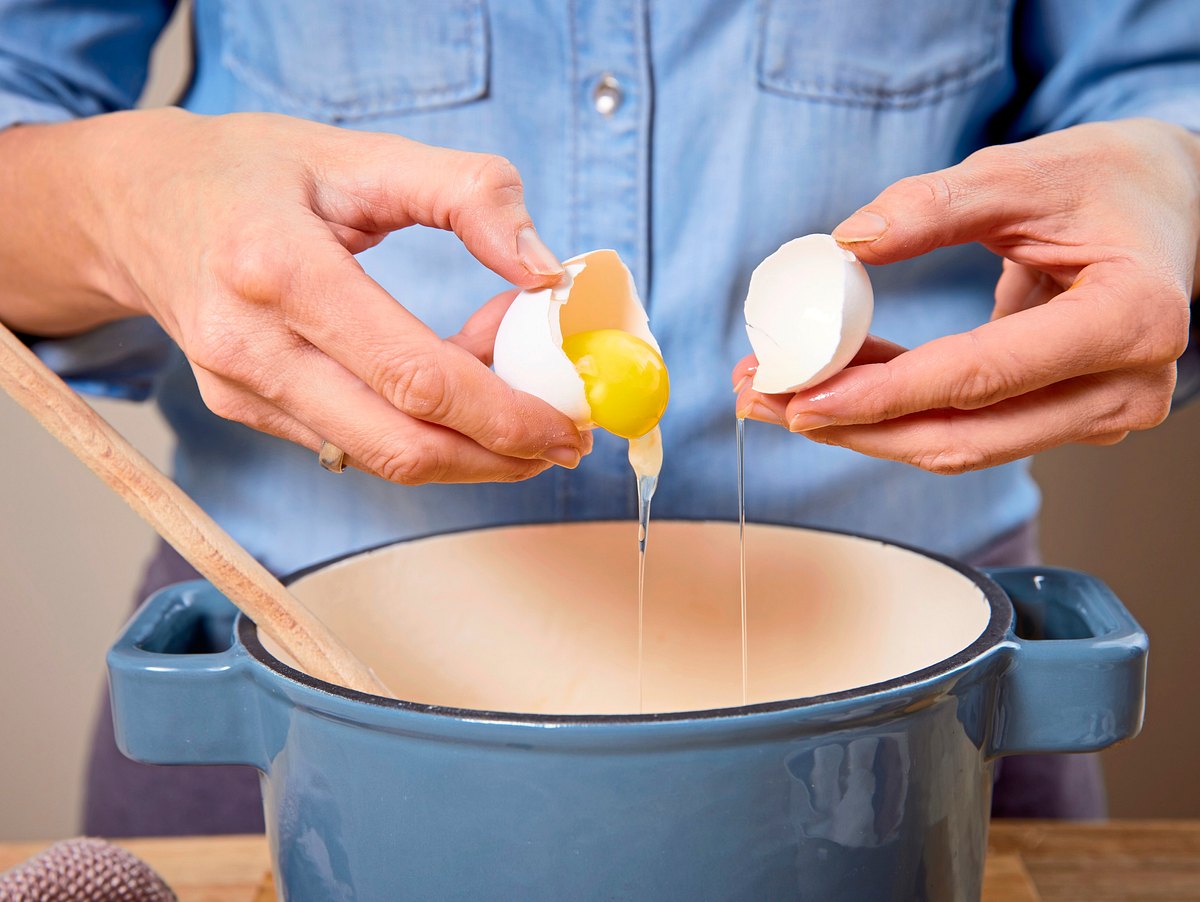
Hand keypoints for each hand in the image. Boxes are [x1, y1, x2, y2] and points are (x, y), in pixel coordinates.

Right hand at [2, 109, 587, 482]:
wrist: (135, 203)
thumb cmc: (251, 171)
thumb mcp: (360, 153)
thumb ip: (466, 194)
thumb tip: (544, 270)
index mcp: (279, 268)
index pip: (413, 376)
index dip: (502, 414)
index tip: (565, 422)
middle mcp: (250, 344)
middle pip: (400, 444)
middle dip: (498, 456)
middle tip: (561, 439)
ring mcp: (238, 388)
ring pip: (378, 458)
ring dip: (463, 444)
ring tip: (506, 391)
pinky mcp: (240, 410)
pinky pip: (349, 442)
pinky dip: (413, 427)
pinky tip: (442, 383)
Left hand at [734, 118, 1198, 473]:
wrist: (1171, 207)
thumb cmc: (1111, 184)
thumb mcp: (1027, 172)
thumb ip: (937, 205)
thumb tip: (848, 242)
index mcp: (1130, 319)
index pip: (983, 377)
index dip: (883, 394)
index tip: (802, 397)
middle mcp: (1124, 386)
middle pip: (962, 434)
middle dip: (852, 425)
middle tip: (765, 399)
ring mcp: (1098, 412)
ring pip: (957, 443)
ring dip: (862, 425)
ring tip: (780, 392)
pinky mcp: (1065, 417)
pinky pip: (967, 425)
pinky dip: (897, 409)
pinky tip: (834, 381)